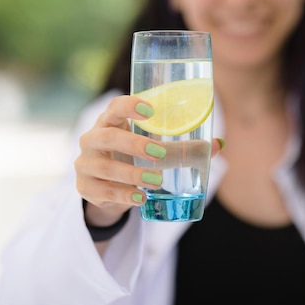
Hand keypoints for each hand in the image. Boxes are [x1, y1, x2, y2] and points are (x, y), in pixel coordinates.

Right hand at [75, 95, 223, 226]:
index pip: (114, 107)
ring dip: (132, 174)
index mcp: (110, 122)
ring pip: (106, 168)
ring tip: (156, 181)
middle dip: (134, 145)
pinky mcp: (85, 187)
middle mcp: (93, 139)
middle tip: (160, 154)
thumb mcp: (152, 150)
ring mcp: (85, 164)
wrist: (105, 188)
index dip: (129, 106)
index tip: (150, 110)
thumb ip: (183, 148)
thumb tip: (219, 144)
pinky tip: (140, 198)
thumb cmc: (132, 159)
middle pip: (108, 137)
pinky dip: (123, 195)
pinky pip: (102, 191)